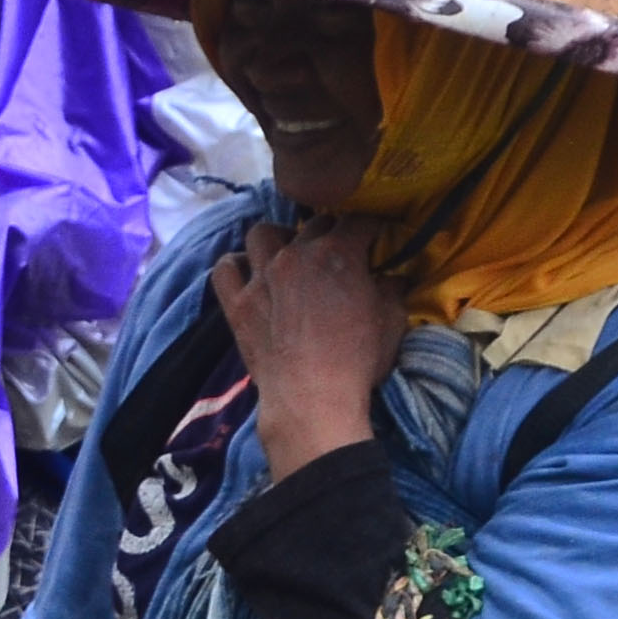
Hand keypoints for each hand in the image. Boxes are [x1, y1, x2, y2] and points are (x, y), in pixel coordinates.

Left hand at [209, 220, 403, 470]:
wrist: (311, 398)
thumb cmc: (359, 361)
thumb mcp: (392, 321)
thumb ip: (391, 288)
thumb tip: (392, 276)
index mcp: (337, 254)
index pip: (357, 220)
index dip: (371, 225)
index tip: (375, 235)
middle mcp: (295, 255)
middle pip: (313, 224)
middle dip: (330, 231)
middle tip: (338, 252)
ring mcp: (261, 277)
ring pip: (262, 233)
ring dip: (279, 238)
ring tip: (289, 254)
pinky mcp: (237, 303)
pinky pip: (225, 268)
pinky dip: (236, 266)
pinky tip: (249, 274)